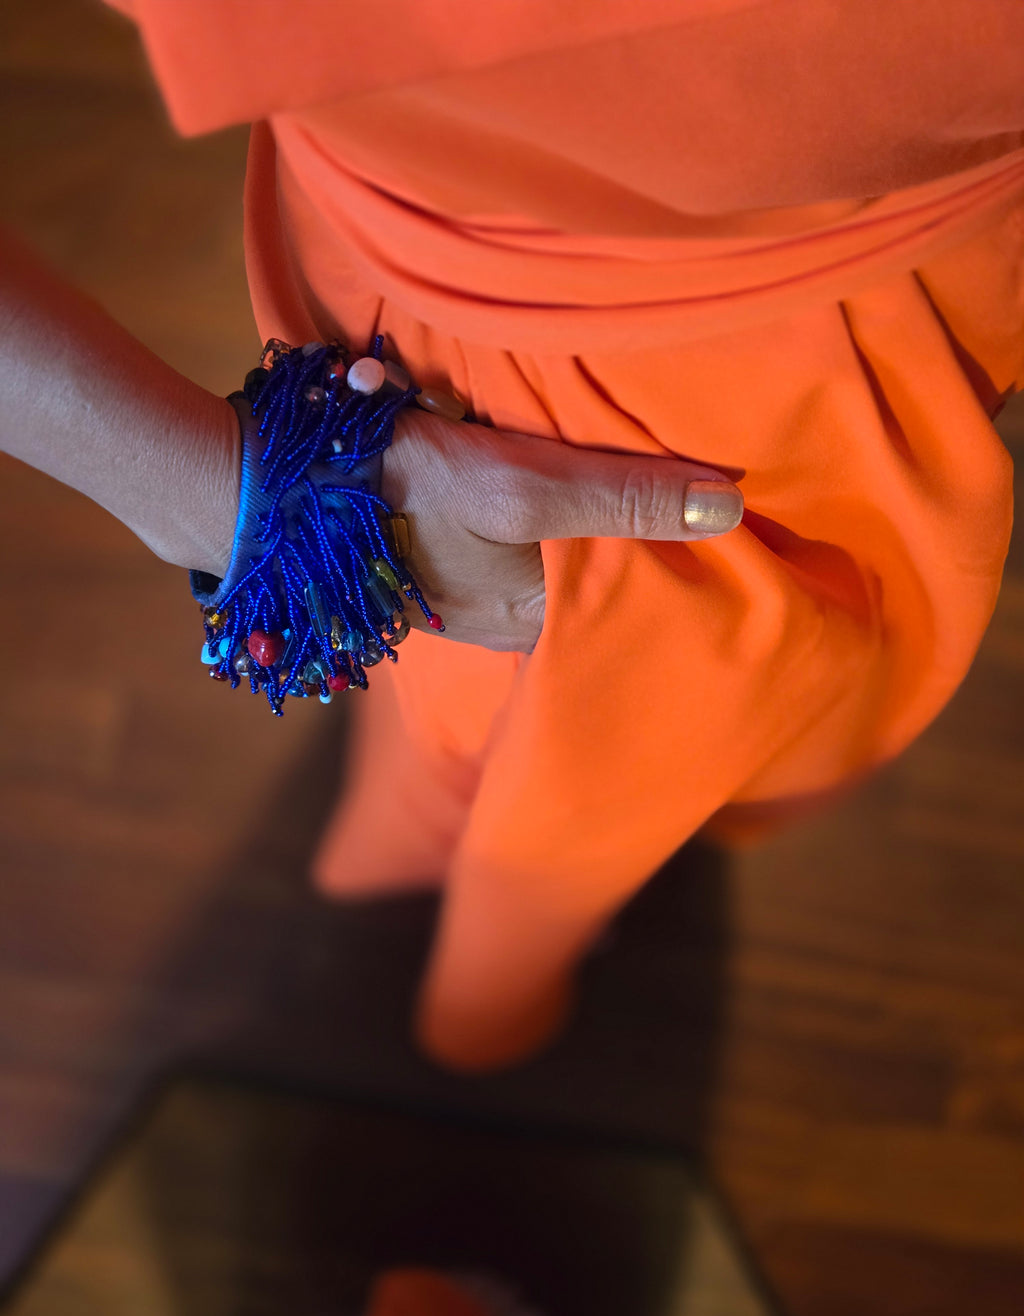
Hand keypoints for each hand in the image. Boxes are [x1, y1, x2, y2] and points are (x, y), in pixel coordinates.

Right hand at [383, 405, 743, 652]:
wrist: (297, 491)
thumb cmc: (409, 488)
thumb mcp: (522, 484)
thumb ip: (623, 495)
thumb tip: (730, 506)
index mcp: (543, 623)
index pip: (641, 606)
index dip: (688, 570)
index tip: (734, 534)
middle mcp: (519, 632)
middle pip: (608, 599)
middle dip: (653, 563)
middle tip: (706, 515)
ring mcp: (486, 612)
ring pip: (571, 585)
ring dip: (606, 550)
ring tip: (653, 507)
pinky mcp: (460, 583)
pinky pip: (533, 573)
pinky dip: (563, 547)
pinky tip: (576, 516)